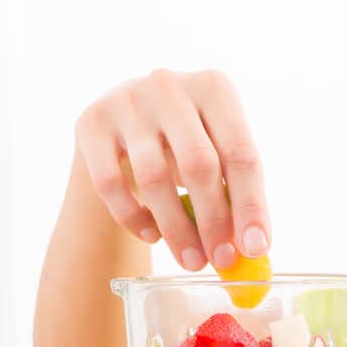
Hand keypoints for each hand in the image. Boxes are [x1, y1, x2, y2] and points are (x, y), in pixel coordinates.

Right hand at [74, 69, 270, 271]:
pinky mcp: (91, 123)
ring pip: (154, 177)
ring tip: (191, 260)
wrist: (121, 129)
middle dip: (213, 221)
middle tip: (220, 261)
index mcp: (215, 88)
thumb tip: (253, 248)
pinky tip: (152, 236)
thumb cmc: (180, 147)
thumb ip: (235, 193)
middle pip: (199, 164)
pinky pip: (111, 184)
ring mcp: (127, 101)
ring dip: (176, 228)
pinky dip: (133, 217)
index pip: (241, 153)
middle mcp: (170, 85)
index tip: (255, 249)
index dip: (250, 205)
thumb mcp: (214, 154)